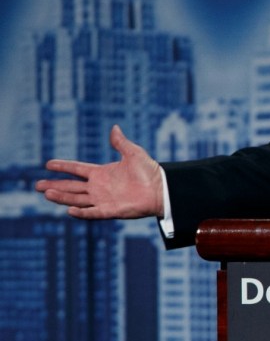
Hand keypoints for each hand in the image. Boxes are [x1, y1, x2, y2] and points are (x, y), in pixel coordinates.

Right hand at [35, 125, 163, 219]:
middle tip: (37, 186)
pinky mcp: (110, 210)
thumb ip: (121, 142)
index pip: (77, 169)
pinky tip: (69, 210)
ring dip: (62, 197)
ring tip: (46, 193)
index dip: (63, 166)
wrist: (161, 188)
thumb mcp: (133, 153)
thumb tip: (114, 127)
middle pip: (72, 187)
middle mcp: (99, 187)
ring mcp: (103, 199)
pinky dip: (82, 212)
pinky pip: (93, 213)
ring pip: (77, 199)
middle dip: (55, 185)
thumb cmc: (149, 171)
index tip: (48, 164)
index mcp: (102, 173)